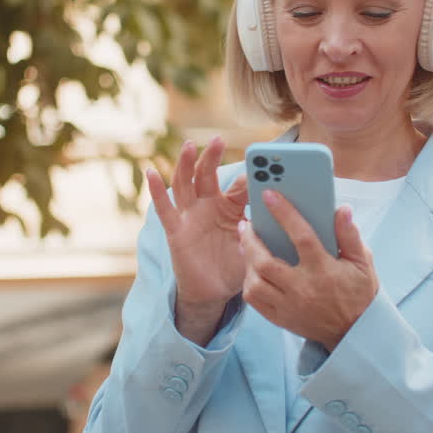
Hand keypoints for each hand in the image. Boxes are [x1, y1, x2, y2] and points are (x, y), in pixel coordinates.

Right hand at [146, 137, 248, 344]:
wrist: (214, 293)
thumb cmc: (236, 265)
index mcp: (231, 207)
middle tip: (219, 139)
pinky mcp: (176, 231)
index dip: (249, 178)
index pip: (239, 186)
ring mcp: (190, 216)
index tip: (261, 167)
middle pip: (207, 175)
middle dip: (211, 157)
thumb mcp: (254, 245)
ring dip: (185, 165)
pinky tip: (151, 173)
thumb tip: (280, 215)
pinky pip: (165, 210)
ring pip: (185, 185)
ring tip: (189, 146)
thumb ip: (263, 229)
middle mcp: (208, 206)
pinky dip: (156, 191)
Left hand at [238, 190, 378, 349]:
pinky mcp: (281, 319)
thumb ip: (349, 235)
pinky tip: (251, 269)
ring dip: (247, 261)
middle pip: (265, 263)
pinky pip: (255, 301)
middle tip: (245, 224)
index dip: (284, 213)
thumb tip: (341, 209)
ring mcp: (289, 306)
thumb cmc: (358, 293)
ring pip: (255, 283)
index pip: (301, 237)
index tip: (270, 195)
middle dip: (250, 240)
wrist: (354, 333)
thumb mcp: (363, 263)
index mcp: (324, 271)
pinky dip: (249, 282)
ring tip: (246, 245)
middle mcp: (303, 289)